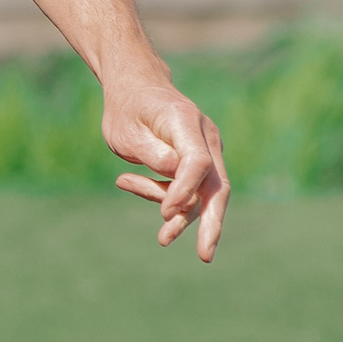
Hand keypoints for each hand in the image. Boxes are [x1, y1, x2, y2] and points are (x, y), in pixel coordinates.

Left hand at [100, 63, 229, 260]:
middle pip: (216, 186)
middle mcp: (205, 136)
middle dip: (212, 223)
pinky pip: (188, 189)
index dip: (184, 189)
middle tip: (205, 255)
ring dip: (177, 213)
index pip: (197, 162)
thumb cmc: (126, 107)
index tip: (164, 213)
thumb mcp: (126, 131)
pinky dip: (162, 194)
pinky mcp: (200, 162)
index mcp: (186, 121)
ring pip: (203, 193)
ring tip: (147, 217)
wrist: (135, 86)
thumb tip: (175, 177)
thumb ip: (151, 153)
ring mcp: (207, 149)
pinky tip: (125, 180)